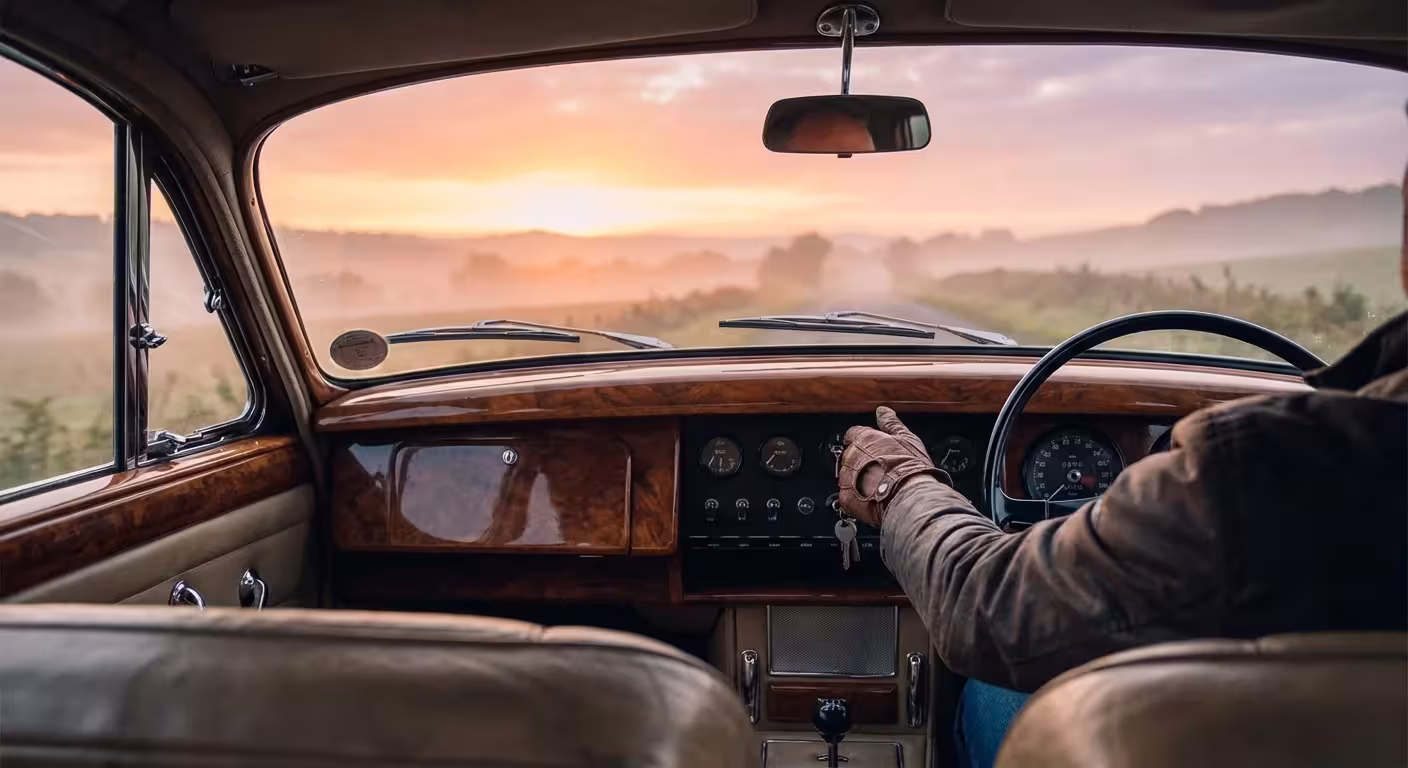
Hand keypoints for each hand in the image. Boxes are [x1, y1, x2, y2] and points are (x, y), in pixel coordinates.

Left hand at [838, 406, 948, 525]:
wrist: (909, 495)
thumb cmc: (910, 468)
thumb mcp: (906, 438)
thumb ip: (890, 423)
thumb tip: (883, 411)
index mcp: (864, 438)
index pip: (853, 435)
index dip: (864, 443)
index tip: (872, 450)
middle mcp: (851, 456)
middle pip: (850, 457)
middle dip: (862, 463)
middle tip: (880, 471)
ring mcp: (846, 477)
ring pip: (847, 477)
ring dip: (858, 481)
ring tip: (878, 487)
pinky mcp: (845, 497)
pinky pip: (847, 497)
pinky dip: (857, 499)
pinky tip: (872, 499)